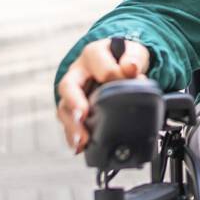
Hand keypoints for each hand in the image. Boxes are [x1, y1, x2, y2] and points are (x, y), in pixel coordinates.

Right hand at [56, 37, 150, 153]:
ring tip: (81, 139)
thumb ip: (134, 58)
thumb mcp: (134, 52)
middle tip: (83, 116)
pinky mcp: (74, 108)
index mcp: (93, 54)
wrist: (119, 62)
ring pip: (64, 108)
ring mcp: (73, 92)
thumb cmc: (124, 57)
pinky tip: (79, 147)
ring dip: (72, 125)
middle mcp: (77, 72)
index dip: (115, 75)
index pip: (99, 66)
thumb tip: (130, 68)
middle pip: (68, 87)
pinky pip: (68, 123)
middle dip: (74, 103)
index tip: (129, 80)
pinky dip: (73, 136)